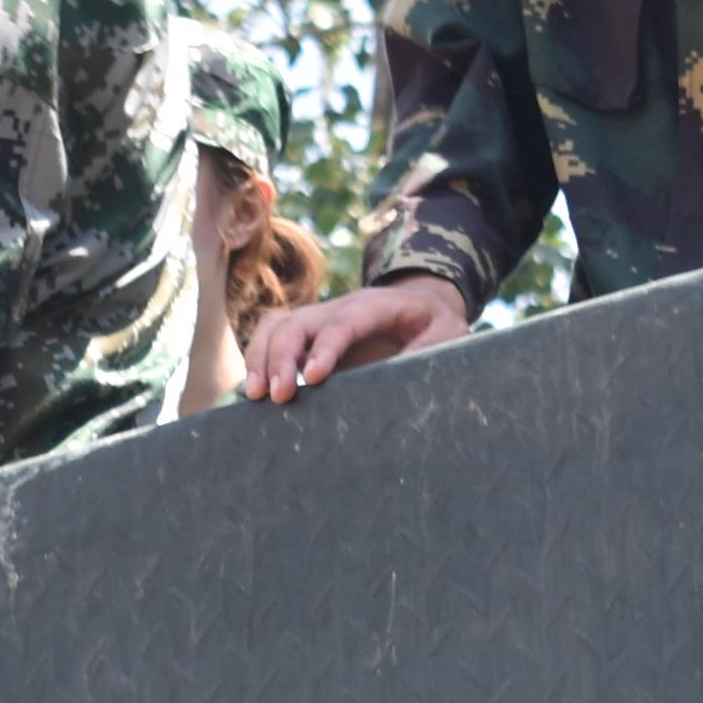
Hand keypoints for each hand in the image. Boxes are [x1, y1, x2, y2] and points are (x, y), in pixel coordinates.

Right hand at [240, 272, 467, 403]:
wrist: (421, 306)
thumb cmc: (436, 324)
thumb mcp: (449, 335)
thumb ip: (430, 351)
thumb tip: (404, 378)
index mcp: (375, 305)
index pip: (343, 323)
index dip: (326, 348)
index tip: (314, 378)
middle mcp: (339, 308)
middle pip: (298, 323)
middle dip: (282, 357)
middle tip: (278, 397)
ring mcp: (319, 320)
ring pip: (277, 327)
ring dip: (261, 358)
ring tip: (256, 396)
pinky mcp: (308, 336)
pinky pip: (272, 337)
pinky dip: (258, 359)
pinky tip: (253, 392)